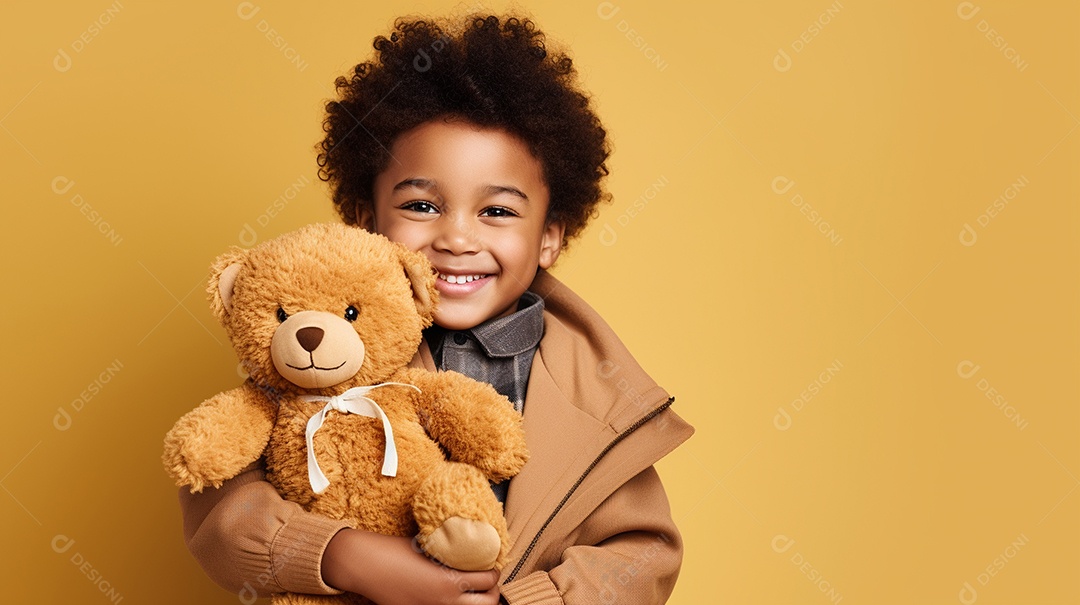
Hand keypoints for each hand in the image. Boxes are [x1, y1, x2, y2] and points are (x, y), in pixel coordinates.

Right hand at [322, 528, 500, 604]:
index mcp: (450, 581)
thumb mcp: (429, 545)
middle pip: (488, 604)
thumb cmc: (394, 550)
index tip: (490, 564)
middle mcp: (445, 602)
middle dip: (491, 592)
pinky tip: (451, 597)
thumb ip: (450, 551)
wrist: (365, 565)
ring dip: (476, 603)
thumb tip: (469, 545)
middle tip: (487, 581)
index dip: (494, 571)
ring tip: (472, 592)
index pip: (489, 580)